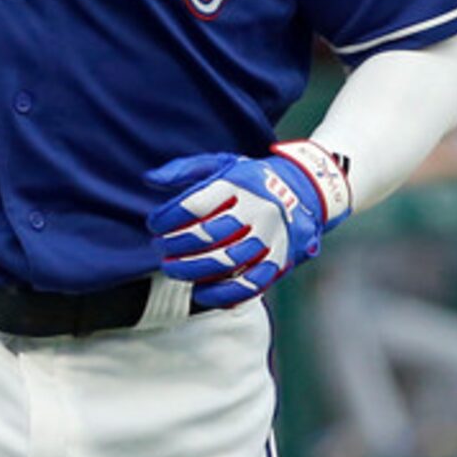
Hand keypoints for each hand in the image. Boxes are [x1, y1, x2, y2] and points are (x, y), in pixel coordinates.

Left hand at [144, 138, 351, 309]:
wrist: (307, 189)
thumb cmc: (252, 178)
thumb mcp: (221, 163)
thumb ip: (184, 169)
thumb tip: (150, 179)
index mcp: (239, 184)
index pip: (193, 205)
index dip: (166, 218)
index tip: (153, 224)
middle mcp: (256, 210)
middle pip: (207, 235)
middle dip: (175, 246)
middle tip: (159, 249)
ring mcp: (270, 237)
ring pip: (226, 261)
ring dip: (192, 270)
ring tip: (171, 268)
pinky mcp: (280, 260)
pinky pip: (251, 284)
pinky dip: (222, 294)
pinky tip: (200, 292)